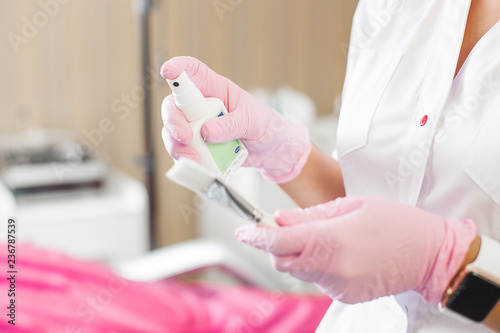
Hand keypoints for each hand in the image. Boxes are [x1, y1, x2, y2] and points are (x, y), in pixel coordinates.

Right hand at [160, 56, 311, 182]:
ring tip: (195, 158)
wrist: (270, 151)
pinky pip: (181, 150)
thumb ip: (230, 125)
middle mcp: (201, 106)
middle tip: (185, 137)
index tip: (167, 71)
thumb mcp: (252, 121)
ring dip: (177, 145)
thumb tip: (206, 131)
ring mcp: (197, 126)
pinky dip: (185, 158)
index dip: (178, 68)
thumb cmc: (264, 126)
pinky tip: (197, 163)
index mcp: (215, 89)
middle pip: (173, 106)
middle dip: (174, 122)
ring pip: (173, 131)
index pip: (193, 72)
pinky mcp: (197, 145)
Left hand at [235, 196, 476, 303]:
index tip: (243, 230)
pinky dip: (317, 265)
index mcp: (332, 239)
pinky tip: (340, 253)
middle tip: (288, 226)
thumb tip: (279, 220)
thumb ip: (310, 215)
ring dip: (300, 254)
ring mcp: (338, 285)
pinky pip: (317, 279)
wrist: (430, 254)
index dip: (257, 235)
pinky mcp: (344, 296)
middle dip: (277, 244)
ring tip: (329, 236)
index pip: (280, 241)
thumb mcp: (351, 206)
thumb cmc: (395, 222)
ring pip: (299, 270)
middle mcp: (332, 268)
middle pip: (283, 260)